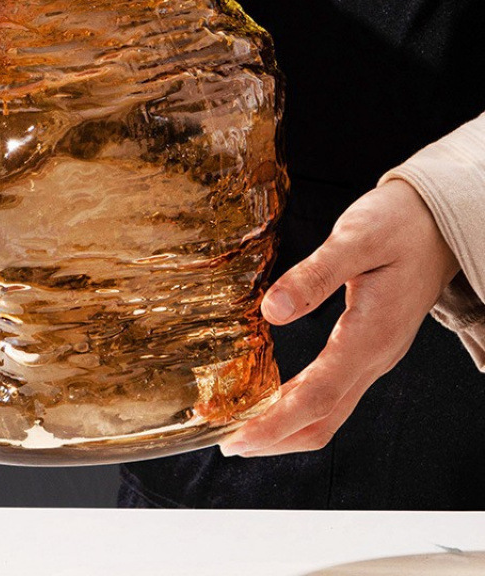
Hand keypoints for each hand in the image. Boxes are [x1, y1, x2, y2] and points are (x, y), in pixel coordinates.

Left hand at [220, 178, 458, 457]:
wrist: (438, 223)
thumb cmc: (399, 225)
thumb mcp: (356, 238)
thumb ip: (315, 276)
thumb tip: (273, 310)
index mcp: (371, 335)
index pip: (318, 396)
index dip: (274, 423)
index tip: (236, 437)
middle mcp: (374, 356)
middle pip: (322, 420)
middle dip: (273, 437)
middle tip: (225, 440)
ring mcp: (373, 356)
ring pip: (328, 412)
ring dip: (284, 428)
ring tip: (239, 427)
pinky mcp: (367, 348)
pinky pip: (332, 393)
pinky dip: (298, 406)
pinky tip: (272, 399)